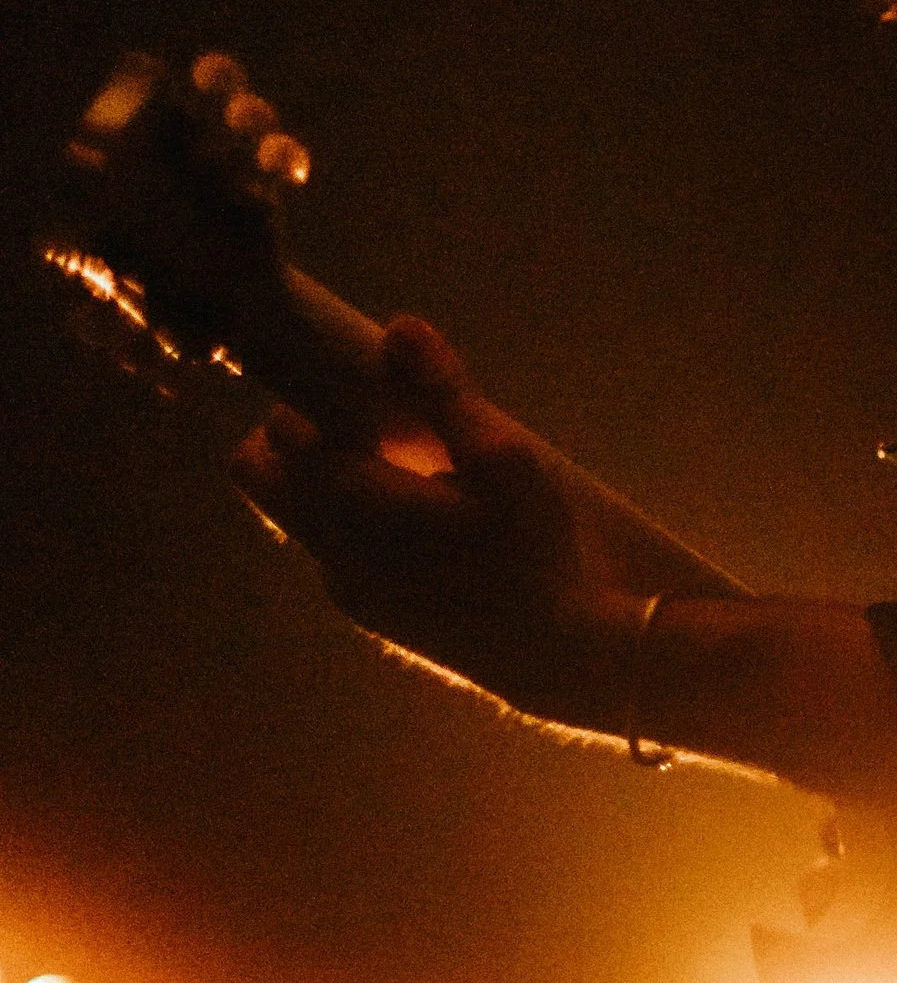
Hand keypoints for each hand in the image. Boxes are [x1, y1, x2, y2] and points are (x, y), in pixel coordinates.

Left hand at [233, 318, 632, 726]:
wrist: (553, 655)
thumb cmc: (536, 550)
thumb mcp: (505, 462)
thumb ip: (445, 394)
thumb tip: (398, 326)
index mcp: (355, 502)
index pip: (284, 431)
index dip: (309, 398)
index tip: (349, 385)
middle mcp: (330, 547)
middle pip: (257, 474)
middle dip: (288, 438)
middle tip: (354, 422)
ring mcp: (342, 585)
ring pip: (287, 515)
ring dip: (315, 482)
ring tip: (382, 467)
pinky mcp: (364, 612)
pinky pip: (324, 551)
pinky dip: (342, 524)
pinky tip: (405, 521)